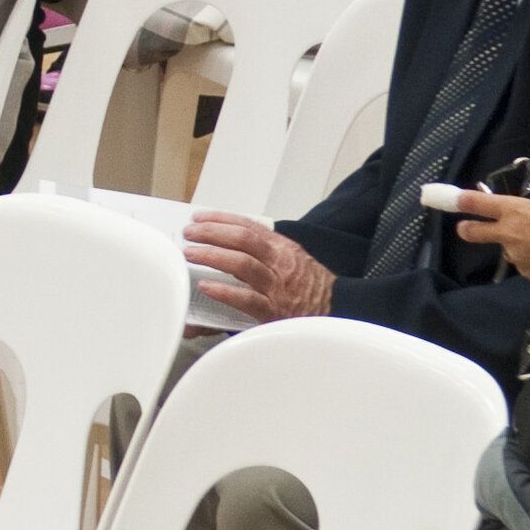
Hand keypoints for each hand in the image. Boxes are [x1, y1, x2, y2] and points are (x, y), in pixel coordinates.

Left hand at [182, 211, 335, 321]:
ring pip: (241, 263)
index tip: (199, 217)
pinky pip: (247, 298)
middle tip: (189, 233)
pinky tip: (207, 286)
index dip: (220, 219)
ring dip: (212, 255)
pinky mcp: (274, 310)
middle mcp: (279, 262)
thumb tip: (232, 242)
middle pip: (241, 239)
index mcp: (282, 248)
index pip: (247, 225)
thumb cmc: (313, 287)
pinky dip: (225, 291)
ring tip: (191, 253)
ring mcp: (276, 286)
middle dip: (211, 232)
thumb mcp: (293, 259)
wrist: (340, 312)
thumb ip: (266, 250)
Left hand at [449, 186, 529, 285]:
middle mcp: (508, 231)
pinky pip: (524, 263)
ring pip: (507, 248)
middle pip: (473, 231)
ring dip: (516, 245)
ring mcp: (515, 254)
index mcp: (515, 209)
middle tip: (467, 228)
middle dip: (467, 229)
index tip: (449, 199)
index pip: (478, 202)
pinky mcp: (526, 272)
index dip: (461, 200)